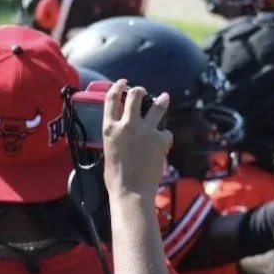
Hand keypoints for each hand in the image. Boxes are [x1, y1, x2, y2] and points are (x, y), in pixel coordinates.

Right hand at [102, 80, 172, 198]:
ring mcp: (145, 130)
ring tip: (164, 97)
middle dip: (139, 90)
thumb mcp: (108, 151)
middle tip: (142, 90)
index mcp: (109, 128)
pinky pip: (165, 132)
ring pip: (156, 107)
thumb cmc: (116, 178)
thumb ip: (115, 138)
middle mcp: (127, 125)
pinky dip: (165, 137)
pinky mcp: (160, 139)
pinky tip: (164, 144)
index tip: (122, 82)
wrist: (132, 191)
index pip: (111, 99)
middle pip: (135, 96)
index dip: (117, 87)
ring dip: (161, 100)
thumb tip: (121, 134)